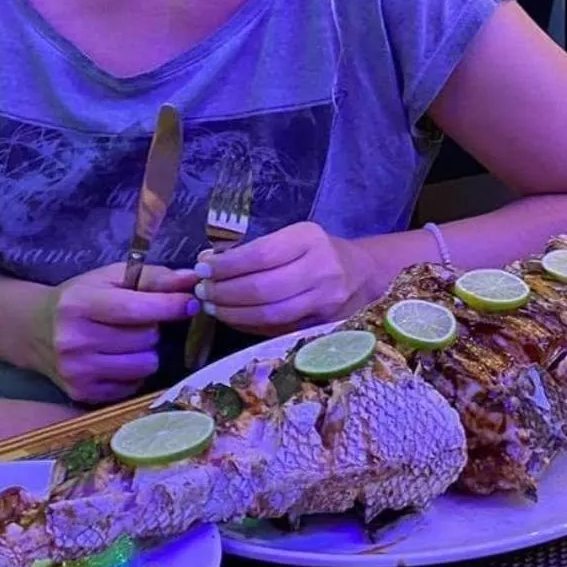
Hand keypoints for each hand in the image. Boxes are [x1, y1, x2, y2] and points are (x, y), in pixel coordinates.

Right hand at [28, 261, 197, 403]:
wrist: (34, 330)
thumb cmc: (80, 298)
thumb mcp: (111, 278)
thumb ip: (153, 277)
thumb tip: (191, 279)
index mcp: (79, 305)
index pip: (136, 309)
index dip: (170, 306)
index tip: (190, 303)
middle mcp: (74, 340)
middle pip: (145, 338)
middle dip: (151, 328)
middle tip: (136, 322)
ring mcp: (77, 371)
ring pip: (145, 364)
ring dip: (146, 351)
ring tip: (127, 340)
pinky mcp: (83, 394)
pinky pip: (134, 384)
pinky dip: (134, 371)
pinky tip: (117, 358)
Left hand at [195, 222, 381, 334]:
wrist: (364, 274)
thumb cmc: (319, 250)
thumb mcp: (294, 237)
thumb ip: (258, 248)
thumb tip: (209, 262)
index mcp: (310, 240)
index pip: (260, 255)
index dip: (227, 266)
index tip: (203, 267)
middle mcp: (321, 270)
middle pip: (263, 288)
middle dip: (224, 292)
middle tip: (203, 291)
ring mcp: (323, 301)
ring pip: (269, 314)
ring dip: (233, 313)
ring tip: (212, 306)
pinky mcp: (320, 325)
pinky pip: (276, 329)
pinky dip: (248, 325)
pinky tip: (232, 318)